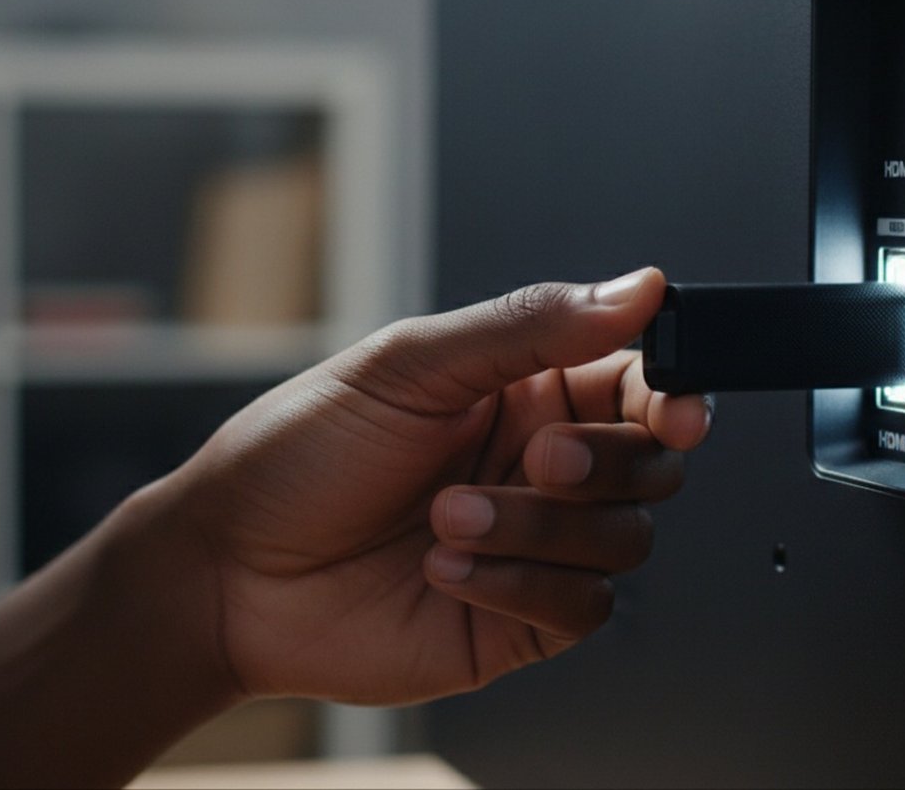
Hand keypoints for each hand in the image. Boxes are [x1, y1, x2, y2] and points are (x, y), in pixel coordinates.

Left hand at [163, 267, 710, 704]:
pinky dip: (524, 586)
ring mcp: (532, 544)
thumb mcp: (407, 366)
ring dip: (540, 528)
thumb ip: (530, 325)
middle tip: (534, 460)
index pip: (636, 383)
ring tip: (447, 520)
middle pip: (648, 462)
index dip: (672, 394)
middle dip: (600, 463)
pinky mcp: (517, 618)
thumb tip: (636, 287)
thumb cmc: (296, 456)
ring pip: (624, 538)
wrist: (229, 572)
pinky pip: (583, 608)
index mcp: (521, 390)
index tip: (675, 409)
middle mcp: (536, 465)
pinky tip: (449, 570)